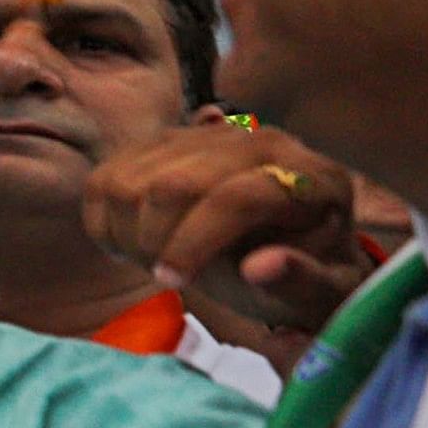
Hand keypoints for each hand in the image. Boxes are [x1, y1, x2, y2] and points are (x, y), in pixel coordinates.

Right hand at [88, 123, 373, 338]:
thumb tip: (261, 268)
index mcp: (308, 177)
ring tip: (153, 259)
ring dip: (127, 231)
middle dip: (155, 240)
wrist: (297, 242)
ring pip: (130, 178)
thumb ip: (300, 281)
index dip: (195, 244)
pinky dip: (104, 219)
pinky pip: (106, 177)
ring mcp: (209, 136)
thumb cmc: (311, 276)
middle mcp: (259, 142)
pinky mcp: (168, 142)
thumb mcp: (323, 292)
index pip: (235, 197)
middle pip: (174, 184)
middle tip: (164, 275)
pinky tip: (133, 241)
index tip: (173, 282)